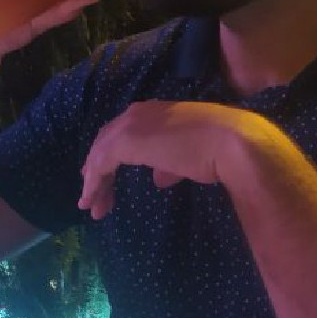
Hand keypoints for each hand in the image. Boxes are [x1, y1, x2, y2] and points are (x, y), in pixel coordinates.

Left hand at [78, 101, 257, 219]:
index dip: (110, 154)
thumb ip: (169, 166)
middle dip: (97, 169)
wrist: (226, 142)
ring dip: (94, 181)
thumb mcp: (187, 157)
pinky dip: (93, 183)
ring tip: (90, 206)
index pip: (122, 132)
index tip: (104, 177)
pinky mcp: (125, 141)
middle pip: (106, 141)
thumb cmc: (215, 149)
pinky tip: (91, 200)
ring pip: (100, 153)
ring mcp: (130, 125)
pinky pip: (99, 164)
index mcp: (154, 111)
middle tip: (92, 195)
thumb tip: (159, 179)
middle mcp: (137, 113)